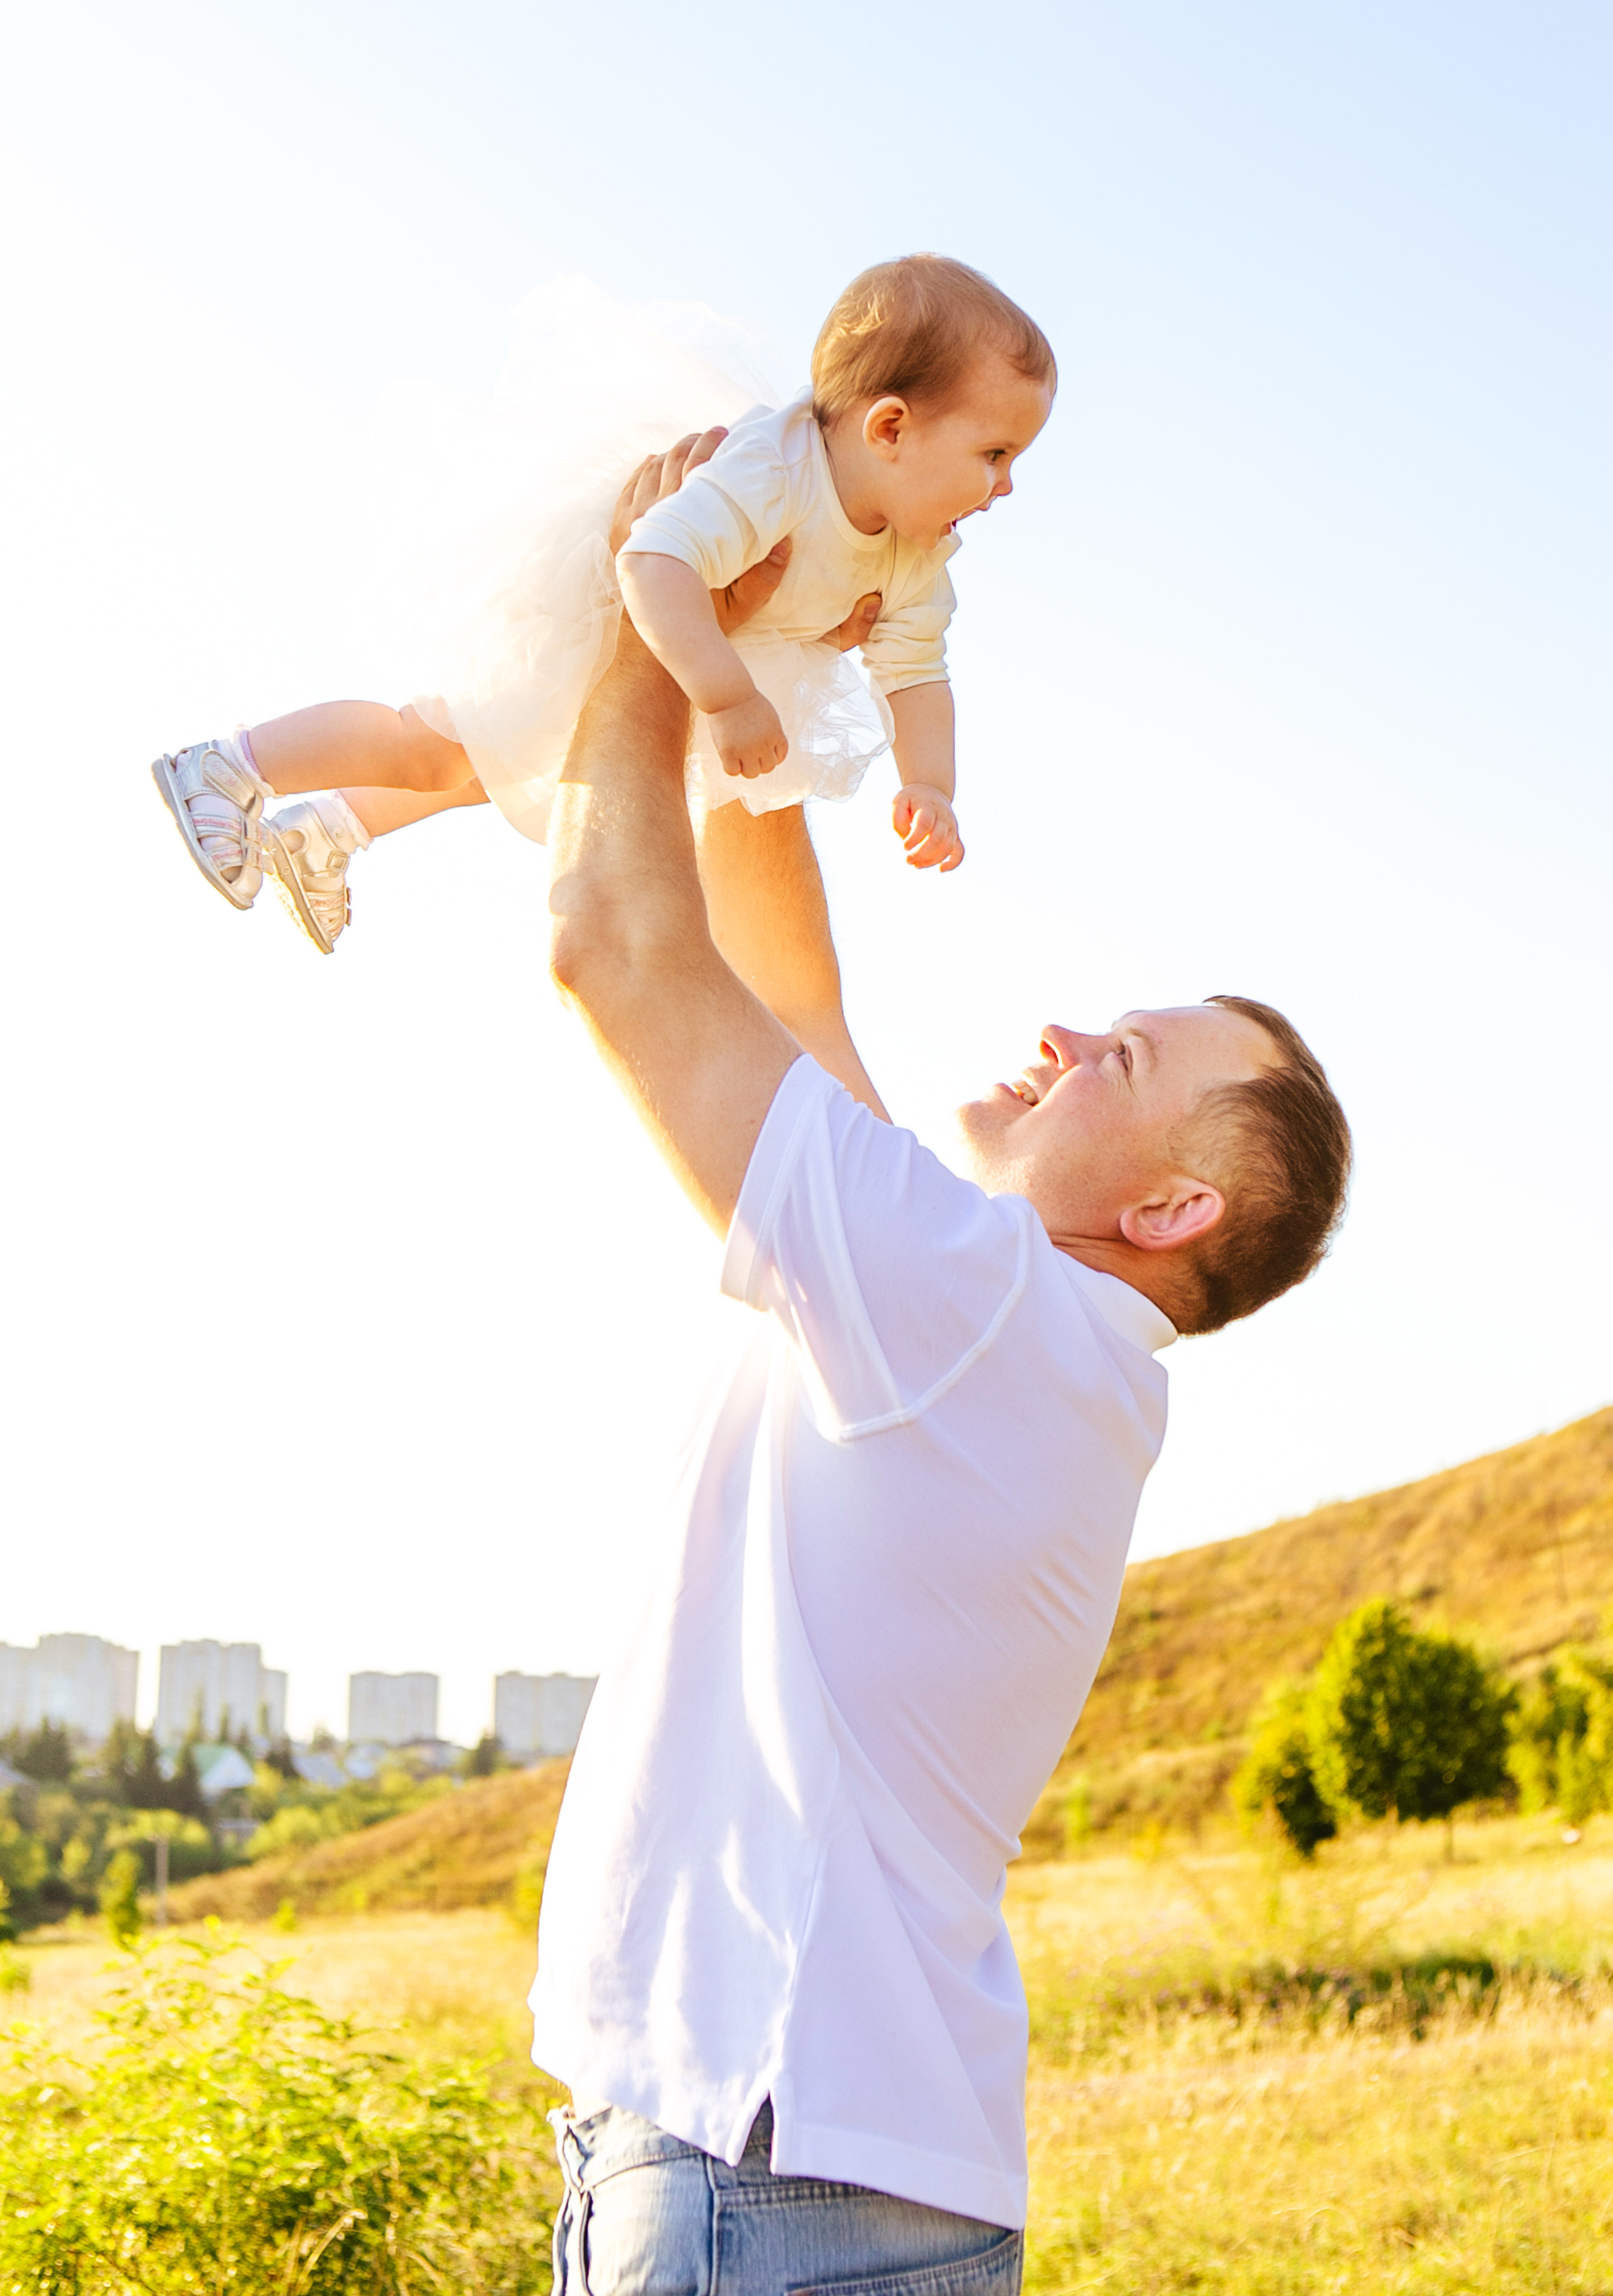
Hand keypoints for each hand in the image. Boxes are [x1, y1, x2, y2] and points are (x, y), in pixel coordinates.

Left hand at [609, 431, 792, 640]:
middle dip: (694, 442)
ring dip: (672, 452)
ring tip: (691, 447)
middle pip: (672, 459)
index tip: (725, 434)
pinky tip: (659, 463)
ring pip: (651, 467)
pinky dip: (647, 468)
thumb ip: (764, 578)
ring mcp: (631, 520)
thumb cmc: (699, 616)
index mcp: (684, 529)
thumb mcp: (739, 605)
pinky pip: (632, 483)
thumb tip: (787, 544)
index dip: (711, 447)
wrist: (654, 629)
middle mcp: (652, 516)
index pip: (696, 471)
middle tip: (713, 435)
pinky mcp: (618, 526)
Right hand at [711, 690, 788, 778]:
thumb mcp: (767, 715)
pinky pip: (733, 771)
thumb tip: (769, 750)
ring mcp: (746, 749)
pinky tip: (728, 757)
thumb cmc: (745, 700)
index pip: (780, 757)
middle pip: (767, 768)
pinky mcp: (728, 751)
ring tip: (738, 757)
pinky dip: (731, 767)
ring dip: (745, 768)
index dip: (771, 756)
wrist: (727, 692)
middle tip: (748, 754)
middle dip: (759, 763)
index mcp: (775, 734)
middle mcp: (763, 744)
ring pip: (751, 774)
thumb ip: (771, 732)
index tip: (761, 752)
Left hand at [893, 783, 964, 871]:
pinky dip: (953, 863)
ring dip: (932, 860)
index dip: (915, 838)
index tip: (904, 846)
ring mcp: (951, 827)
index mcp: (928, 806)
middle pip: (937, 839)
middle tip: (907, 859)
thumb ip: (899, 821)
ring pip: (947, 847)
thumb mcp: (899, 803)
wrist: (931, 792)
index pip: (925, 824)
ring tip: (916, 864)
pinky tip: (940, 869)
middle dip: (921, 853)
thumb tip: (907, 841)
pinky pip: (959, 852)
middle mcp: (943, 817)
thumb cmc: (912, 800)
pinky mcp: (955, 836)